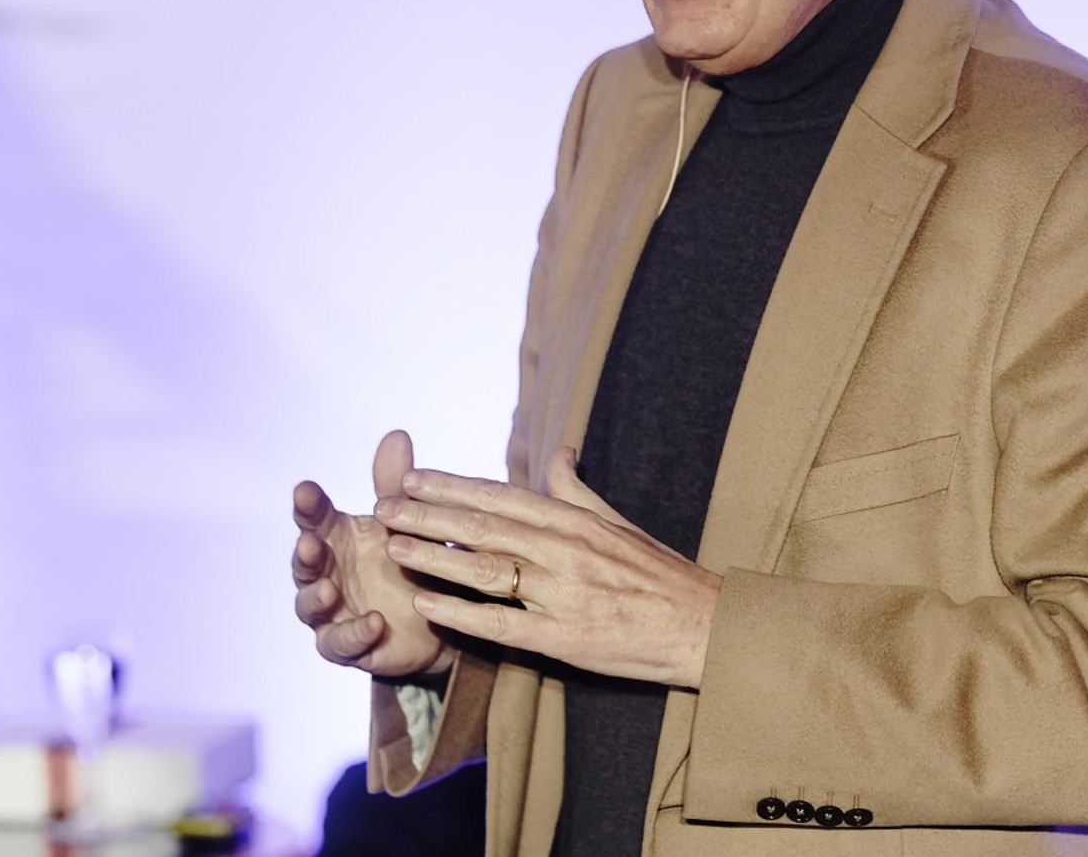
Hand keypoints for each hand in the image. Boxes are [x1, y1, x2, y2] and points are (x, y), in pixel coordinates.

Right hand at [291, 430, 453, 677]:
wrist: (444, 613)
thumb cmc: (414, 558)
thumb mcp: (408, 521)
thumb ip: (395, 486)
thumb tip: (396, 434)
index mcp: (338, 538)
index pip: (315, 518)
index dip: (308, 505)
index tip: (306, 489)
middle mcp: (327, 574)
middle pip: (304, 564)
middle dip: (305, 554)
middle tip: (312, 542)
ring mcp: (333, 612)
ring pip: (310, 607)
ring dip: (316, 597)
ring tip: (330, 587)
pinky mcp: (350, 646)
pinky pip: (342, 643)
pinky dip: (355, 633)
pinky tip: (373, 622)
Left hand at [374, 447, 721, 688]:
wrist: (703, 625)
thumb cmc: (661, 574)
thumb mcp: (620, 523)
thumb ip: (578, 490)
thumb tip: (558, 450)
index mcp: (578, 521)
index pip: (503, 496)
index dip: (453, 485)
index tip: (412, 476)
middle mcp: (567, 551)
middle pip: (485, 527)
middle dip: (429, 514)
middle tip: (384, 506)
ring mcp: (564, 593)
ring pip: (486, 569)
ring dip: (435, 556)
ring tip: (393, 547)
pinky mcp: (565, 637)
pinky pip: (502, 623)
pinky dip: (461, 612)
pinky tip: (426, 604)